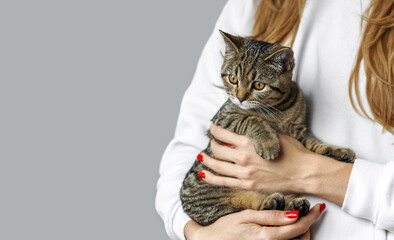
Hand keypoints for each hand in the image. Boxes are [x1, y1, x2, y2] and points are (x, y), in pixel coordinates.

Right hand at [185, 204, 324, 239]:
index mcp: (268, 238)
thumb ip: (271, 217)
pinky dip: (291, 239)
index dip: (311, 216)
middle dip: (307, 226)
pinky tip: (284, 231)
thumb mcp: (246, 216)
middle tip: (304, 213)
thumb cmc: (225, 229)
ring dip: (300, 234)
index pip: (298, 227)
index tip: (319, 208)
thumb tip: (293, 214)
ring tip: (293, 221)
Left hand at [199, 125, 352, 205]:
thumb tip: (247, 129)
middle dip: (211, 144)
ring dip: (206, 160)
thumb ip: (257, 133)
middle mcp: (243, 158)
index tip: (212, 128)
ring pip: (217, 166)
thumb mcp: (274, 135)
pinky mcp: (247, 185)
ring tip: (201, 156)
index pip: (223, 134)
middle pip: (217, 150)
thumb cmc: (293, 152)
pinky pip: (223, 182)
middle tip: (210, 142)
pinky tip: (203, 174)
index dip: (215, 130)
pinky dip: (210, 178)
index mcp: (249, 143)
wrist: (304, 172)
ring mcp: (244, 173)